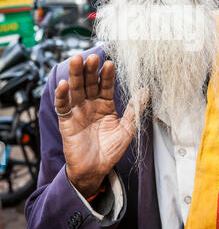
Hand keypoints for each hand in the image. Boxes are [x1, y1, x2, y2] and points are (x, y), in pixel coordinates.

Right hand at [54, 54, 149, 198]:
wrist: (95, 170)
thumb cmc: (110, 151)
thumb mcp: (127, 129)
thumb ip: (134, 110)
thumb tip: (146, 91)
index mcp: (106, 104)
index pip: (106, 85)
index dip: (107, 75)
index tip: (110, 63)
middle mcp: (91, 104)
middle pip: (89, 83)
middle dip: (90, 70)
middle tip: (92, 57)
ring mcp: (78, 110)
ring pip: (75, 89)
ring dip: (75, 75)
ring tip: (77, 60)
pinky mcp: (66, 120)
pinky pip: (63, 106)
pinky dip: (62, 95)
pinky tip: (63, 85)